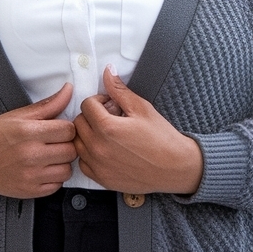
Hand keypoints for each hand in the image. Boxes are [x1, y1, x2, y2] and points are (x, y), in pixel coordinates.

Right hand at [0, 84, 76, 198]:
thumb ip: (48, 105)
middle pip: (71, 150)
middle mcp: (30, 155)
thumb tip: (69, 89)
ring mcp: (30, 176)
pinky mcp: (29, 191)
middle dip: (66, 145)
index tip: (58, 129)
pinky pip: (57, 185)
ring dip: (62, 163)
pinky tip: (43, 169)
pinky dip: (54, 178)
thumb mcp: (19, 115)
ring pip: (67, 170)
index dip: (66, 128)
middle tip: (55, 143)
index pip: (68, 130)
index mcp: (28, 131)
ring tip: (50, 157)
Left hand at [74, 67, 203, 195]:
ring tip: (107, 134)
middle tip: (110, 118)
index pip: (86, 105)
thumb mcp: (142, 108)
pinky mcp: (102, 179)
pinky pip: (83, 163)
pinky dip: (89, 154)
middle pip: (79, 123)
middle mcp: (98, 148)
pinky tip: (105, 150)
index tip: (110, 105)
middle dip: (92, 116)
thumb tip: (108, 72)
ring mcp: (98, 165)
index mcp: (107, 128)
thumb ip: (119, 90)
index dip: (99, 101)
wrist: (175, 168)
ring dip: (88, 134)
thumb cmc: (162, 138)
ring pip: (77, 143)